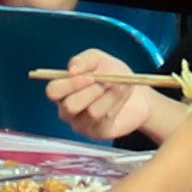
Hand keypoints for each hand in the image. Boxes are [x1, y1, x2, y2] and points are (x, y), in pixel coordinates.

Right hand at [44, 48, 180, 142]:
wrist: (137, 92)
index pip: (53, 91)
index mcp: (63, 91)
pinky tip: (123, 93)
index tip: (90, 76)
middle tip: (107, 82)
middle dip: (90, 92)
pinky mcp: (99, 132)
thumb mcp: (98, 60)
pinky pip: (105, 119)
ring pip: (91, 113)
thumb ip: (83, 60)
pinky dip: (116, 102)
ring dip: (108, 95)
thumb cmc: (112, 74)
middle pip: (69, 107)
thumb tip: (72, 70)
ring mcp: (82, 124)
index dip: (70, 84)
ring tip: (121, 84)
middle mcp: (68, 110)